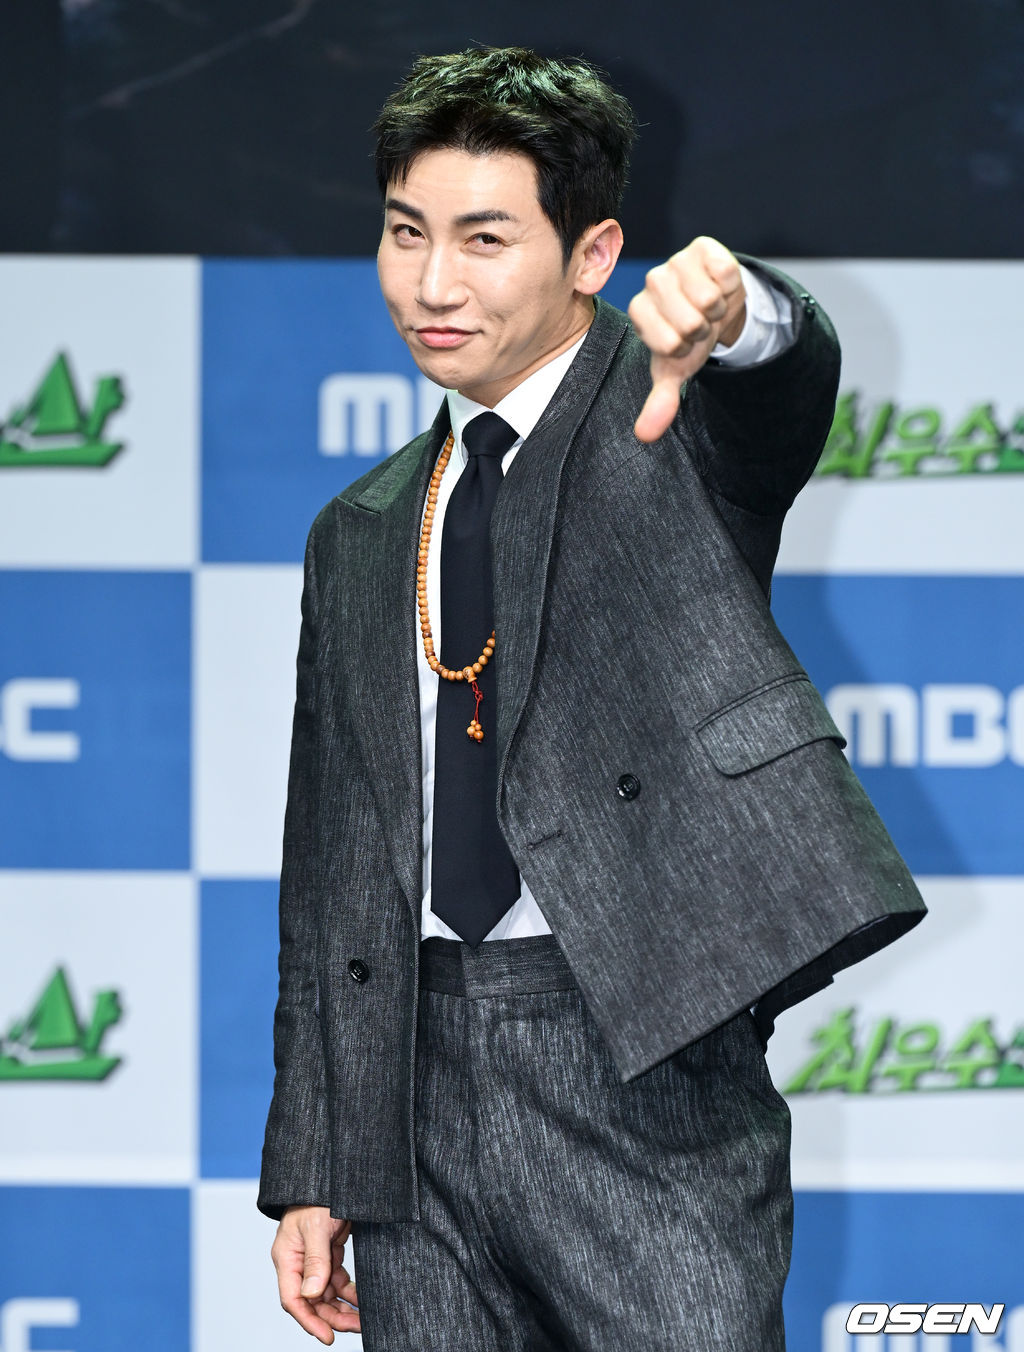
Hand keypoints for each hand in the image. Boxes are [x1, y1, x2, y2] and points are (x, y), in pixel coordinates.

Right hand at [272, 1205, 359, 1342]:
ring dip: (342, 1308)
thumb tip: (313, 1294)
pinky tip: (361, 1300)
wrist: (330, 1176)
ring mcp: (313, 1260)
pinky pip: (337, 1280)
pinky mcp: (328, 1253)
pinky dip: (348, 1292)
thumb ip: (315, 1260)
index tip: (327, 1336)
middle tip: (356, 1326)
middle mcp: (298, 1263)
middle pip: (312, 1301)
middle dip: (332, 1317)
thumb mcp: (316, 1227)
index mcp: (287, 1258)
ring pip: (325, 1294)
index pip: (293, 1299)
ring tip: (362, 1319)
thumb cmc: (317, 1197)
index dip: (309, 1321)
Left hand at [628, 236, 745, 442]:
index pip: (669, 343)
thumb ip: (661, 402)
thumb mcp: (676, 369)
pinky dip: (730, 286)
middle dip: (704, 329)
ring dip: (718, 309)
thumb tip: (645, 436)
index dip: (686, 347)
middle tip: (700, 323)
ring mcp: (676, 261)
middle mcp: (652, 282)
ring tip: (709, 306)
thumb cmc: (689, 337)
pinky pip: (724, 273)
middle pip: (691, 322)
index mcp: (639, 312)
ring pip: (708, 298)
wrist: (716, 304)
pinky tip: (719, 285)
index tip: (684, 342)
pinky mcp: (703, 246)